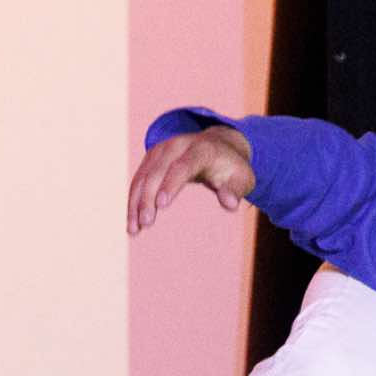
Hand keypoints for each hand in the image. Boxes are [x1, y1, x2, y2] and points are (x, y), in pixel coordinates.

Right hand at [127, 126, 255, 234]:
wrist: (219, 146)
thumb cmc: (231, 169)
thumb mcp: (242, 179)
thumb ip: (236, 190)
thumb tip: (230, 204)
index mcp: (201, 149)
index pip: (183, 166)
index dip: (171, 184)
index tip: (161, 205)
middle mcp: (178, 145)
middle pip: (158, 171)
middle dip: (149, 197)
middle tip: (146, 223)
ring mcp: (162, 150)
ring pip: (143, 176)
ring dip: (135, 203)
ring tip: (134, 229)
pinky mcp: (152, 158)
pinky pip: (139, 180)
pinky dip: (134, 201)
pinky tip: (133, 222)